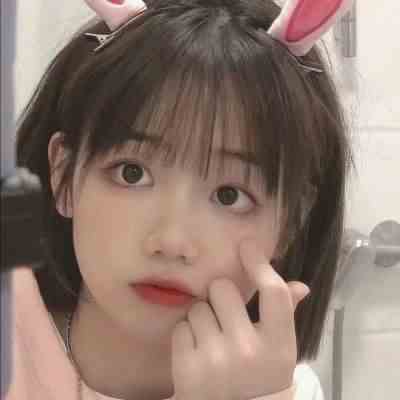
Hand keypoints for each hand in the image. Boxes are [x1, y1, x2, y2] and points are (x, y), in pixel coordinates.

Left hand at [171, 238, 309, 399]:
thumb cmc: (258, 380)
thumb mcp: (278, 354)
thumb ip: (285, 317)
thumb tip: (300, 286)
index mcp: (278, 346)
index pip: (273, 293)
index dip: (259, 264)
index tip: (246, 246)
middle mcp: (248, 351)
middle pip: (222, 288)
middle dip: (220, 296)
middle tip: (224, 318)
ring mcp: (217, 360)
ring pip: (197, 307)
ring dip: (202, 318)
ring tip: (211, 342)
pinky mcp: (187, 369)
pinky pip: (180, 327)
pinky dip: (186, 336)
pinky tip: (197, 354)